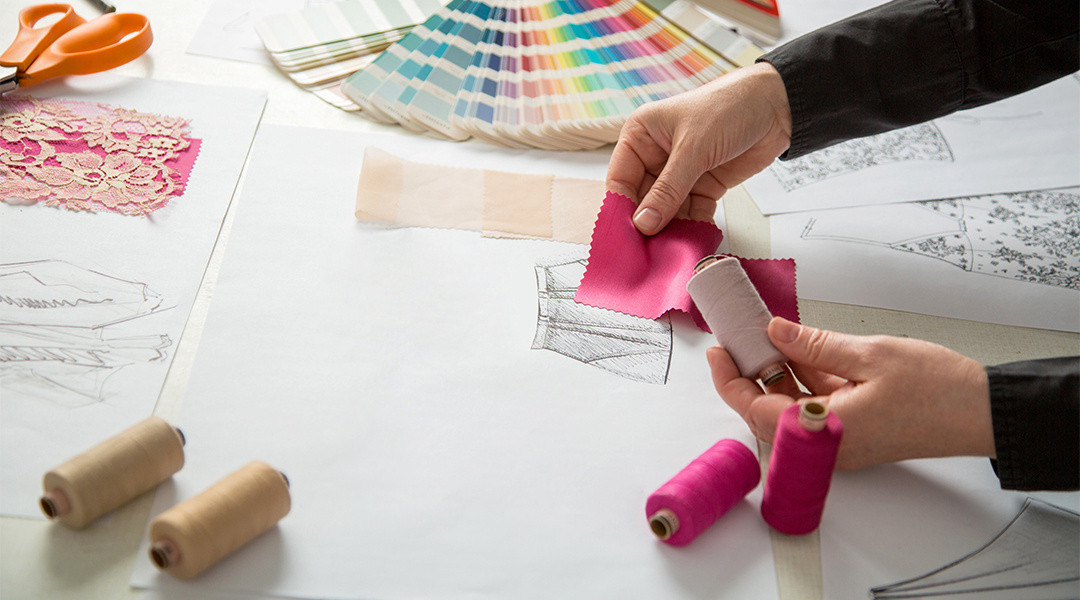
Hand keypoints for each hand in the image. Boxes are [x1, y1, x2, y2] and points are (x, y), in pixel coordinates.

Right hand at [606, 62, 791, 235]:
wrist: (777, 106)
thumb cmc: (730, 107)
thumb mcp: (694, 148)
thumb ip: (668, 189)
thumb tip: (644, 222)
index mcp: (641, 135)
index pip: (620, 179)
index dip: (622, 207)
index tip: (626, 235)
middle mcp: (656, 155)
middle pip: (642, 199)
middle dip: (648, 223)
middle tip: (648, 250)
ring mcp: (680, 172)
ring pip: (666, 209)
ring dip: (670, 228)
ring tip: (671, 248)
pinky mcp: (703, 185)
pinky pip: (690, 212)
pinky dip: (693, 224)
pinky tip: (694, 236)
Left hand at [708, 317, 994, 469]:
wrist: (985, 411)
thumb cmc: (937, 389)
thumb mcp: (868, 354)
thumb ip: (814, 345)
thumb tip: (774, 332)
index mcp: (825, 430)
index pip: (756, 409)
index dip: (730, 381)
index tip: (717, 352)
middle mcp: (828, 444)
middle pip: (768, 411)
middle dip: (749, 375)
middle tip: (737, 339)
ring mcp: (840, 441)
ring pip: (791, 408)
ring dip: (777, 375)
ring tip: (764, 337)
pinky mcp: (854, 432)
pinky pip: (815, 407)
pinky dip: (804, 380)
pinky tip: (799, 350)